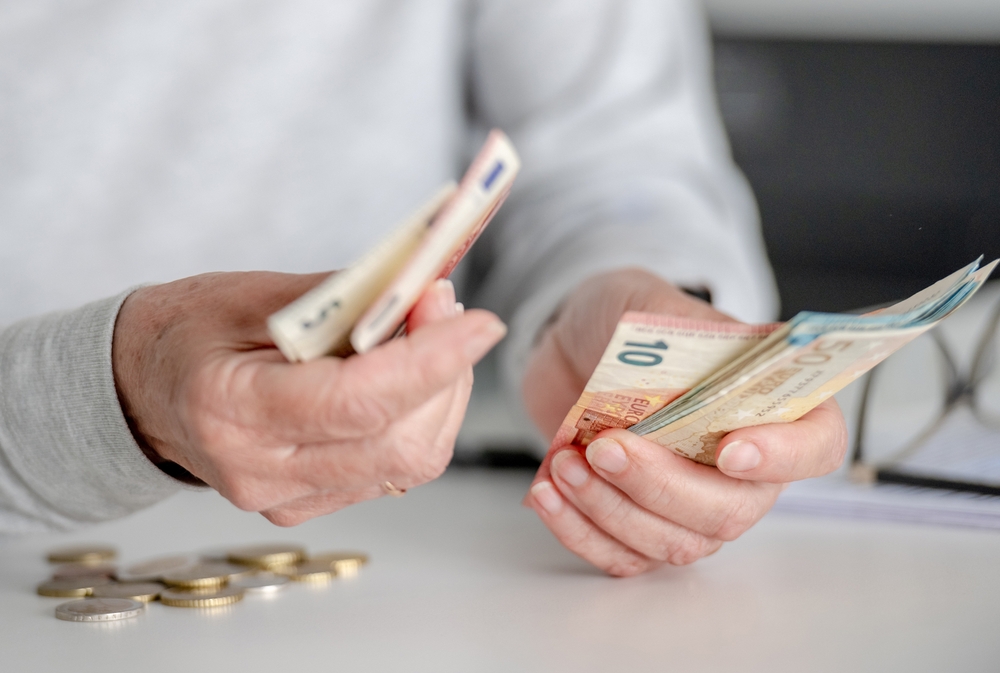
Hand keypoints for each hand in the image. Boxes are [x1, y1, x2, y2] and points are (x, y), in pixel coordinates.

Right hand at [113, 272, 505, 525]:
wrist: (143, 391)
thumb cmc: (191, 331)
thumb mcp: (252, 293)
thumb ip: (344, 297)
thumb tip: (427, 293)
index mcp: (233, 411)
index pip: (358, 401)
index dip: (431, 361)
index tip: (480, 321)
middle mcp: (262, 474)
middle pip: (399, 442)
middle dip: (446, 371)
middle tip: (447, 305)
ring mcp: (288, 500)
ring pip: (410, 461)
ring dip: (443, 393)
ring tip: (432, 331)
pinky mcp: (312, 503)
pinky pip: (396, 468)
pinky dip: (422, 416)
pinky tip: (412, 374)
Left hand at [521, 268, 846, 575]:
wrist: (570, 345)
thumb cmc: (623, 323)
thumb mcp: (648, 305)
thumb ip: (673, 333)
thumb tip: (685, 363)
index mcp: (770, 404)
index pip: (815, 445)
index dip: (783, 458)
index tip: (730, 451)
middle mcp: (743, 467)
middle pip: (728, 511)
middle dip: (660, 485)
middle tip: (607, 449)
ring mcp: (690, 503)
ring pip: (673, 542)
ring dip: (610, 509)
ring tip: (565, 464)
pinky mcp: (638, 521)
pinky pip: (623, 556)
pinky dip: (580, 532)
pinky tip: (548, 493)